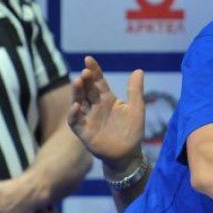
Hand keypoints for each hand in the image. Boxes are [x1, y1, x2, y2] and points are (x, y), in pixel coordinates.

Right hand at [68, 56, 144, 173]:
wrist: (128, 153)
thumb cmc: (132, 130)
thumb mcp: (136, 108)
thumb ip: (135, 90)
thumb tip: (138, 70)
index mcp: (107, 99)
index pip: (98, 82)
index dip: (93, 71)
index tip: (88, 59)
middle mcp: (95, 106)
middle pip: (86, 90)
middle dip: (84, 80)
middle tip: (85, 72)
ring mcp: (88, 118)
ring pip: (78, 102)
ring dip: (76, 93)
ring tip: (78, 82)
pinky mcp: (84, 132)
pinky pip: (75, 122)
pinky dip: (74, 114)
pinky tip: (76, 106)